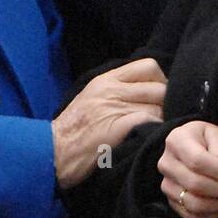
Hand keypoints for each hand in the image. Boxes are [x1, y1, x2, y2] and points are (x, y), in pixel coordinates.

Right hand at [52, 57, 166, 189]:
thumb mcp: (91, 98)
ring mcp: (114, 108)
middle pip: (159, 87)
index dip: (161, 80)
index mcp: (105, 79)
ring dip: (163, 120)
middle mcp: (111, 89)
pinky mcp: (117, 127)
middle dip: (166, 103)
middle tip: (163, 117)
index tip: (159, 97)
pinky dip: (155, 130)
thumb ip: (114, 89)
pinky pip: (150, 121)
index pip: (148, 66)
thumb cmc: (72, 129)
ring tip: (156, 130)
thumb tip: (143, 88)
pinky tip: (150, 138)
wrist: (52, 151)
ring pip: (158, 106)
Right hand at [158, 121, 217, 217]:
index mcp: (176, 141)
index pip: (198, 161)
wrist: (189, 147)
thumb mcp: (215, 132)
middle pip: (195, 185)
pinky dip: (214, 215)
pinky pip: (193, 217)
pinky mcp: (172, 202)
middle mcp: (166, 164)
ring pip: (194, 204)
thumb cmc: (206, 139)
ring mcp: (167, 185)